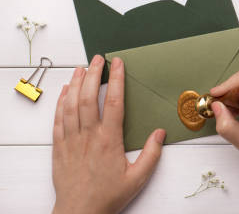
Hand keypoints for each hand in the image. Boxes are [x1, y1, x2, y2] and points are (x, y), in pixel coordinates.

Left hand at [52, 55, 165, 213]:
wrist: (79, 212)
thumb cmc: (108, 196)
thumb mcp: (138, 178)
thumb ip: (151, 154)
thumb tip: (160, 133)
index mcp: (109, 140)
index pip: (114, 101)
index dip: (116, 79)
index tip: (118, 64)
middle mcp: (88, 136)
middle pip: (89, 97)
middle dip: (93, 74)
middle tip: (98, 59)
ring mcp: (71, 140)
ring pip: (71, 104)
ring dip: (76, 83)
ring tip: (81, 68)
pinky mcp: (59, 147)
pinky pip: (58, 119)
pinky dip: (61, 102)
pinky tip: (64, 92)